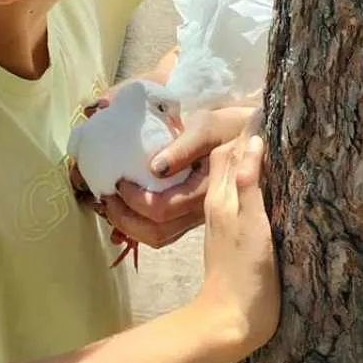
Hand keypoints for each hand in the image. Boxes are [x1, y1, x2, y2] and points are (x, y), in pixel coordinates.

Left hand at [95, 108, 257, 249]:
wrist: (257, 136)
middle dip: (125, 218)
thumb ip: (184, 147)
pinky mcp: (195, 213)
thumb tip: (154, 167)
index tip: (117, 180)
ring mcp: (198, 215)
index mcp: (204, 190)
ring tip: (112, 205)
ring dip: (130, 225)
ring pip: (160, 236)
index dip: (134, 199)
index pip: (161, 208)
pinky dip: (142, 225)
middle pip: (156, 231)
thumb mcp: (209, 126)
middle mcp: (201, 210)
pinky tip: (130, 209)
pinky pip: (166, 230)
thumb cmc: (232, 127)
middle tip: (105, 198)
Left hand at [198, 133, 279, 355]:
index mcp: (221, 196)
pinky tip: (265, 184)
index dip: (245, 129)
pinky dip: (250, 182)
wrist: (230, 321)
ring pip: (232, 177)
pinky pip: (238, 196)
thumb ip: (250, 183)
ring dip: (246, 159)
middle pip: (227, 160)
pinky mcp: (232, 235)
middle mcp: (219, 203)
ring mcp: (224, 220)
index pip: (229, 149)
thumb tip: (253, 140)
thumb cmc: (245, 273)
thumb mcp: (252, 225)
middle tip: (270, 119)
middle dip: (243, 139)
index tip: (266, 108)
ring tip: (271, 144)